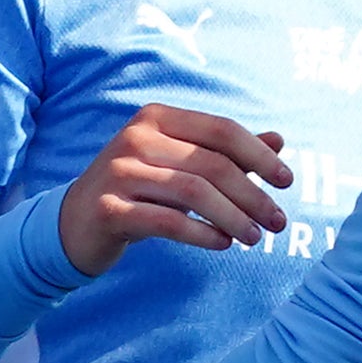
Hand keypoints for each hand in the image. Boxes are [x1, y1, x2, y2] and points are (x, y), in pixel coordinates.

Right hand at [58, 105, 290, 274]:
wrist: (74, 224)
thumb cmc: (138, 191)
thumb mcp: (180, 165)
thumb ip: (225, 152)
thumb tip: (279, 140)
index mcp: (157, 118)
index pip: (221, 130)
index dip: (259, 155)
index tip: (287, 182)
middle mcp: (136, 138)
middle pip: (211, 163)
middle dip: (252, 195)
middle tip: (278, 222)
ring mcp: (119, 172)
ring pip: (193, 192)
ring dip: (233, 217)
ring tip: (254, 238)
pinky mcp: (109, 209)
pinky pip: (167, 221)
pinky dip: (202, 234)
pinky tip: (223, 244)